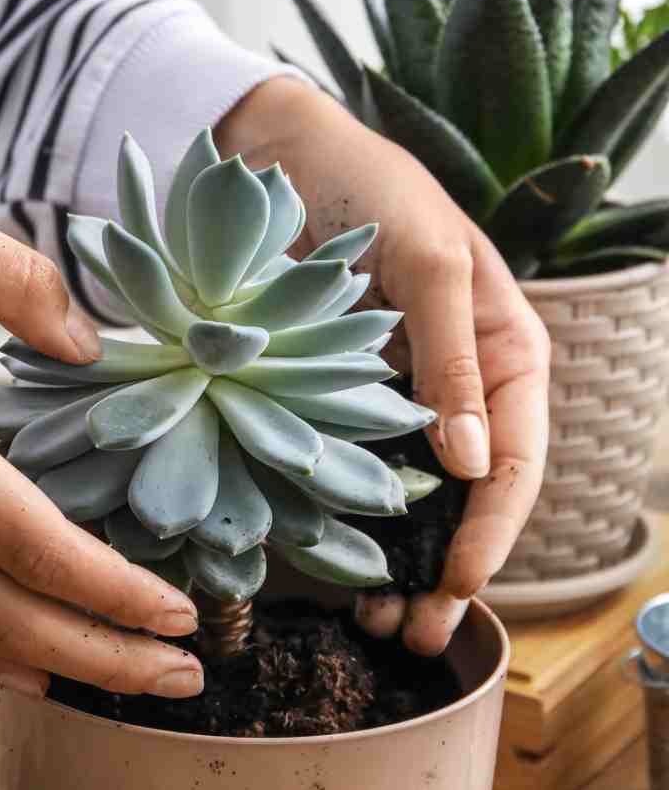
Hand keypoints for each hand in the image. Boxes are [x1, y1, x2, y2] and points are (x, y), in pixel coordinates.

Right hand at [0, 198, 201, 697]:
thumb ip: (11, 274)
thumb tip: (90, 344)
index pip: (28, 541)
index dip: (111, 589)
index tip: (181, 613)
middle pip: (2, 615)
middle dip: (103, 657)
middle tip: (185, 680)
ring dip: (49, 666)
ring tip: (125, 683)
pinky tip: (22, 665)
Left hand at [217, 79, 550, 652]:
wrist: (275, 155)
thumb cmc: (370, 188)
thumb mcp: (426, 260)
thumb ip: (450, 357)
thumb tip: (469, 463)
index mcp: (505, 353)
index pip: (514, 461)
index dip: (491, 532)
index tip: (458, 586)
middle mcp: (458, 387)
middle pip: (466, 499)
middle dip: (446, 571)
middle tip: (410, 634)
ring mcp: (395, 399)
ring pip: (410, 500)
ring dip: (396, 563)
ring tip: (372, 620)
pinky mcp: (335, 402)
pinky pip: (348, 472)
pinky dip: (344, 522)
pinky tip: (329, 566)